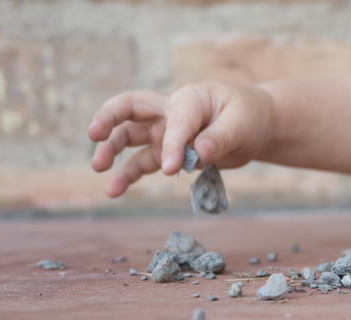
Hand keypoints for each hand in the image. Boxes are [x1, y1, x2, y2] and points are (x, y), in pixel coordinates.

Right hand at [88, 82, 274, 197]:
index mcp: (190, 99)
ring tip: (98, 169)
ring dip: (112, 151)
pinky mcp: (169, 152)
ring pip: (131, 138)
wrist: (257, 125)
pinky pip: (144, 162)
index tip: (172, 168)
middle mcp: (170, 112)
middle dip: (110, 119)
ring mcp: (166, 132)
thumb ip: (219, 138)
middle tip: (94, 136)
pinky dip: (128, 175)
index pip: (175, 122)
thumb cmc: (248, 115)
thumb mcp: (241, 123)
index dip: (172, 145)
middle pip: (130, 109)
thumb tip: (200, 153)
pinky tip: (113, 190)